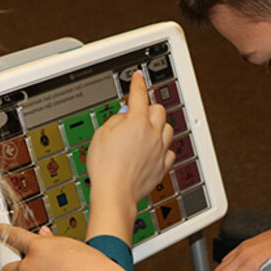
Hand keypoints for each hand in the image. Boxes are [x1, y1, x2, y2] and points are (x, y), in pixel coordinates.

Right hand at [85, 71, 174, 242]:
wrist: (115, 193)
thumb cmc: (106, 167)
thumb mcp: (101, 135)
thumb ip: (115, 121)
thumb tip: (123, 117)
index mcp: (137, 122)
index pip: (139, 95)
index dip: (138, 83)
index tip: (138, 77)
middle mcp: (152, 134)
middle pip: (159, 110)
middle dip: (149, 107)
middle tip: (138, 112)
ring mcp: (159, 150)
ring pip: (168, 129)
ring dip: (159, 125)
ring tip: (147, 130)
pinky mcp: (162, 166)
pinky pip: (169, 151)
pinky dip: (163, 147)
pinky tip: (155, 150)